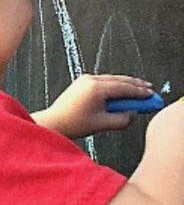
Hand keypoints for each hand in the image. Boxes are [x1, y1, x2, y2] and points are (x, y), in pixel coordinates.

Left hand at [33, 74, 154, 137]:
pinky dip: (115, 86)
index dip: (140, 92)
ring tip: (139, 90)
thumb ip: (122, 119)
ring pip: (112, 79)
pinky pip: (104, 81)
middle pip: (120, 80)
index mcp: (96, 88)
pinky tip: (122, 92)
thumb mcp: (102, 124)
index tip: (151, 96)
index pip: (125, 88)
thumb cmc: (72, 124)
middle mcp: (91, 80)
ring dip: (126, 85)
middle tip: (150, 91)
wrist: (53, 122)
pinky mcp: (82, 83)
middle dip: (136, 86)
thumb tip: (132, 113)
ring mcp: (85, 79)